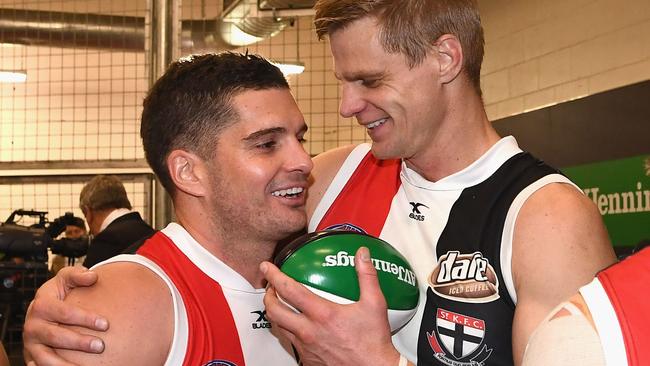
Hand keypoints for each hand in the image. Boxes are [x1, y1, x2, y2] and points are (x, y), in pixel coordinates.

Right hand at [23, 266, 107, 365]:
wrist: (43, 310)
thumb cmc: (58, 294)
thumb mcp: (65, 279)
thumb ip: (77, 275)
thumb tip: (93, 276)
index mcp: (41, 305)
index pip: (64, 312)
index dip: (85, 318)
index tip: (106, 324)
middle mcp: (33, 326)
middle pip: (55, 336)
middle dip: (79, 342)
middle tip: (100, 346)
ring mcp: (31, 344)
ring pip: (45, 358)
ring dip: (65, 364)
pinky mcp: (32, 357)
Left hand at [262, 247, 399, 365]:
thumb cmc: (373, 342)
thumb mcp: (374, 304)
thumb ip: (367, 276)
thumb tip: (362, 255)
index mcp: (322, 314)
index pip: (289, 290)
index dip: (274, 275)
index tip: (268, 267)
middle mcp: (309, 331)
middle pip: (274, 311)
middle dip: (267, 295)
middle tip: (270, 286)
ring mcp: (306, 347)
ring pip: (279, 328)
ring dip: (275, 313)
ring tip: (279, 304)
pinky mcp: (308, 359)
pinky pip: (290, 342)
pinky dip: (288, 330)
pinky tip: (297, 326)